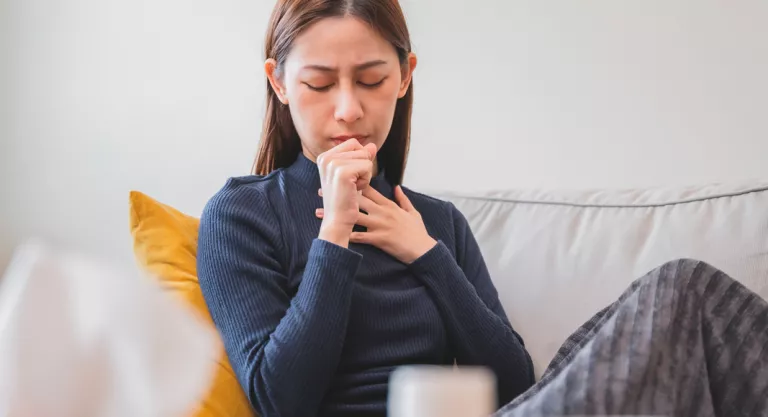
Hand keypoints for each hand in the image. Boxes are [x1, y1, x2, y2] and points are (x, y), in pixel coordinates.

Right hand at [316, 139, 377, 247]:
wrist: (337, 221)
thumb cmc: (345, 200)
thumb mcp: (352, 174)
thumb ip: (361, 157)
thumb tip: (373, 146)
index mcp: (324, 156)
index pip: (353, 143)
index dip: (359, 159)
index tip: (349, 177)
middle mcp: (325, 157)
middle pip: (360, 148)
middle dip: (363, 166)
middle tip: (351, 184)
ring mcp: (333, 164)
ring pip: (365, 157)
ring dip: (365, 174)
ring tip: (352, 188)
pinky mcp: (342, 172)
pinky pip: (367, 166)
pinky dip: (366, 180)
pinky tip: (354, 191)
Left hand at [316, 184, 436, 263]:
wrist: (422, 250)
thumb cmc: (417, 232)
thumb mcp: (412, 212)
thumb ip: (403, 199)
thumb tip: (396, 187)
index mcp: (388, 204)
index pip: (368, 189)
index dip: (352, 182)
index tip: (338, 178)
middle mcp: (382, 212)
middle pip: (357, 199)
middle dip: (338, 194)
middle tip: (321, 191)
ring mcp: (380, 225)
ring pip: (354, 216)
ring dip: (336, 213)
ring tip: (319, 211)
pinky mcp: (379, 239)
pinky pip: (360, 236)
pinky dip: (346, 233)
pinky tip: (333, 231)